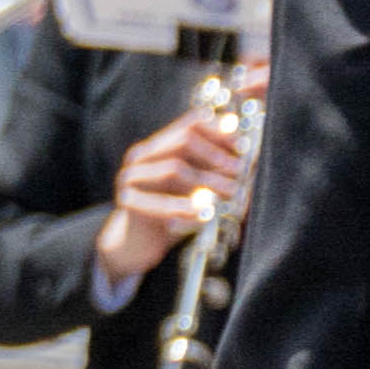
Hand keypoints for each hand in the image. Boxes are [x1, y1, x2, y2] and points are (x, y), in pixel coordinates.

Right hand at [95, 94, 249, 281]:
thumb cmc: (174, 211)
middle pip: (183, 141)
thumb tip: (243, 147)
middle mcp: (140, 156)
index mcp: (158, 146)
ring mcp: (129, 177)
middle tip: (241, 172)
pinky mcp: (126, 201)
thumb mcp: (195, 185)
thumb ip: (213, 166)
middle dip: (217, 156)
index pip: (191, 125)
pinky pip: (159, 203)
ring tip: (232, 194)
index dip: (220, 133)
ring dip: (208, 181)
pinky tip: (206, 214)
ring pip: (173, 169)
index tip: (242, 148)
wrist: (139, 243)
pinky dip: (186, 208)